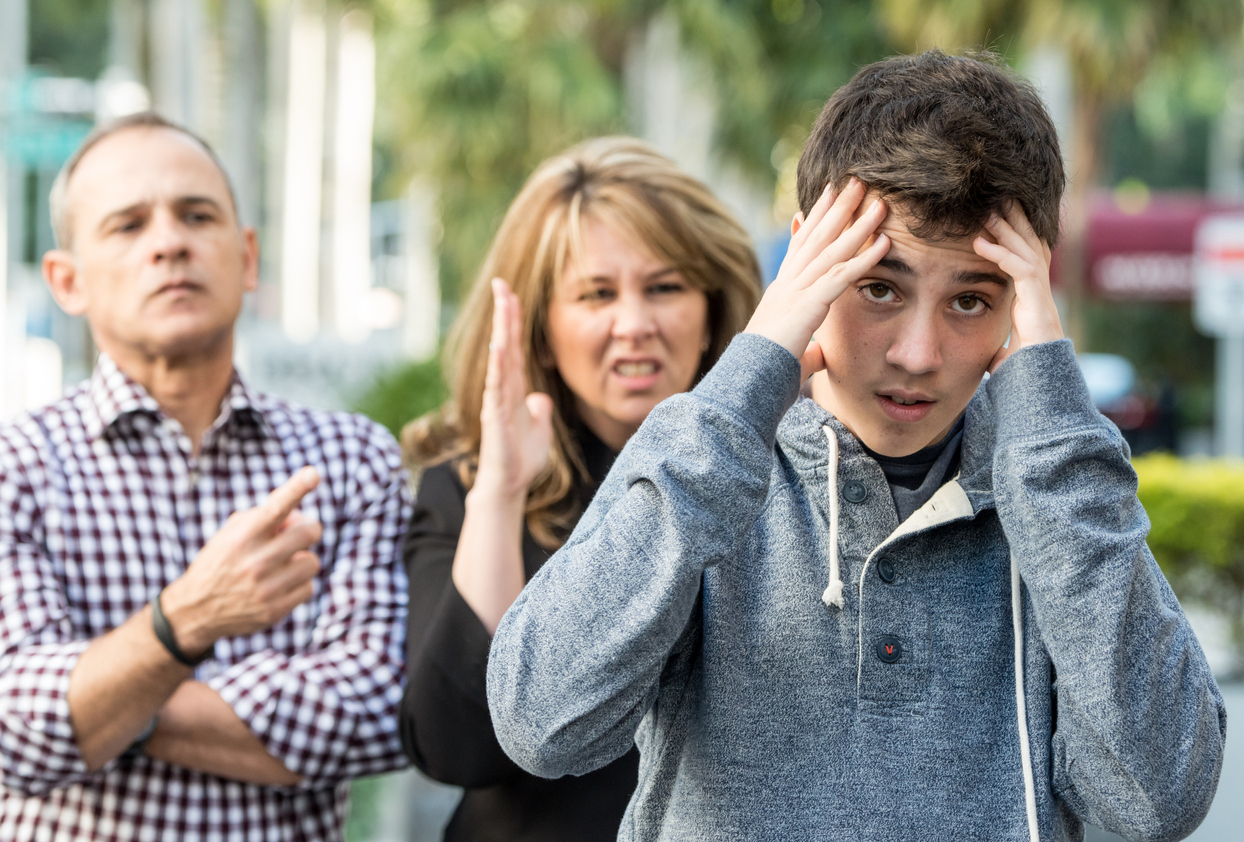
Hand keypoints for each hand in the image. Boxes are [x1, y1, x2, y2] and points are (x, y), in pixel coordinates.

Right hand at [160, 466, 322, 654]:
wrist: (196, 609)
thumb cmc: (221, 561)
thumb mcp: (230, 534)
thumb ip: (262, 518)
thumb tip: (299, 515)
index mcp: (243, 536)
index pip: (276, 507)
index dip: (297, 488)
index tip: (313, 473)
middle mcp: (256, 561)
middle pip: (309, 532)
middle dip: (307, 529)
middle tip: (294, 534)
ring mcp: (267, 588)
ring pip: (312, 561)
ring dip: (301, 560)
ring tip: (282, 564)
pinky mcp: (274, 610)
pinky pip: (308, 587)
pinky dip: (298, 584)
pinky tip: (279, 586)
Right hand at [472, 278, 553, 500]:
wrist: (509, 485)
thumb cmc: (521, 459)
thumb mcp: (539, 428)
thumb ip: (538, 409)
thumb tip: (539, 398)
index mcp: (514, 388)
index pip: (515, 346)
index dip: (514, 320)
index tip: (510, 293)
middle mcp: (503, 388)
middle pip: (505, 343)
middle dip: (504, 313)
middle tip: (501, 283)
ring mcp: (497, 400)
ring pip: (500, 358)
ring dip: (501, 329)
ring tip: (501, 303)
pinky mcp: (496, 416)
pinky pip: (497, 386)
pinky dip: (498, 365)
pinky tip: (499, 345)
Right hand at [744, 177, 890, 380]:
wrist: (749, 381)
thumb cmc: (765, 373)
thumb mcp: (792, 355)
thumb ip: (808, 349)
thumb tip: (818, 354)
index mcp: (782, 291)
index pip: (801, 245)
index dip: (817, 218)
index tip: (829, 194)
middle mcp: (788, 284)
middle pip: (817, 236)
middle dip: (838, 207)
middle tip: (857, 181)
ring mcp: (796, 291)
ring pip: (832, 250)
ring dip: (858, 224)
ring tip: (880, 202)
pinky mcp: (808, 305)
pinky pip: (841, 277)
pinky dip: (864, 259)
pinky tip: (884, 244)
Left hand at [973, 203, 1064, 371]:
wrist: (1040, 386)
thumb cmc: (1025, 372)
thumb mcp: (1004, 353)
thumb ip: (997, 346)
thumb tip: (987, 356)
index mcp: (1032, 297)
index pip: (1026, 257)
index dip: (1015, 236)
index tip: (997, 219)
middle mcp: (1039, 291)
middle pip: (1031, 244)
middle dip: (1017, 220)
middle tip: (998, 197)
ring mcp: (1040, 295)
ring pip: (1026, 250)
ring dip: (1007, 229)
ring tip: (987, 210)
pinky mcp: (1036, 302)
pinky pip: (1019, 269)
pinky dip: (999, 253)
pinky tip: (979, 243)